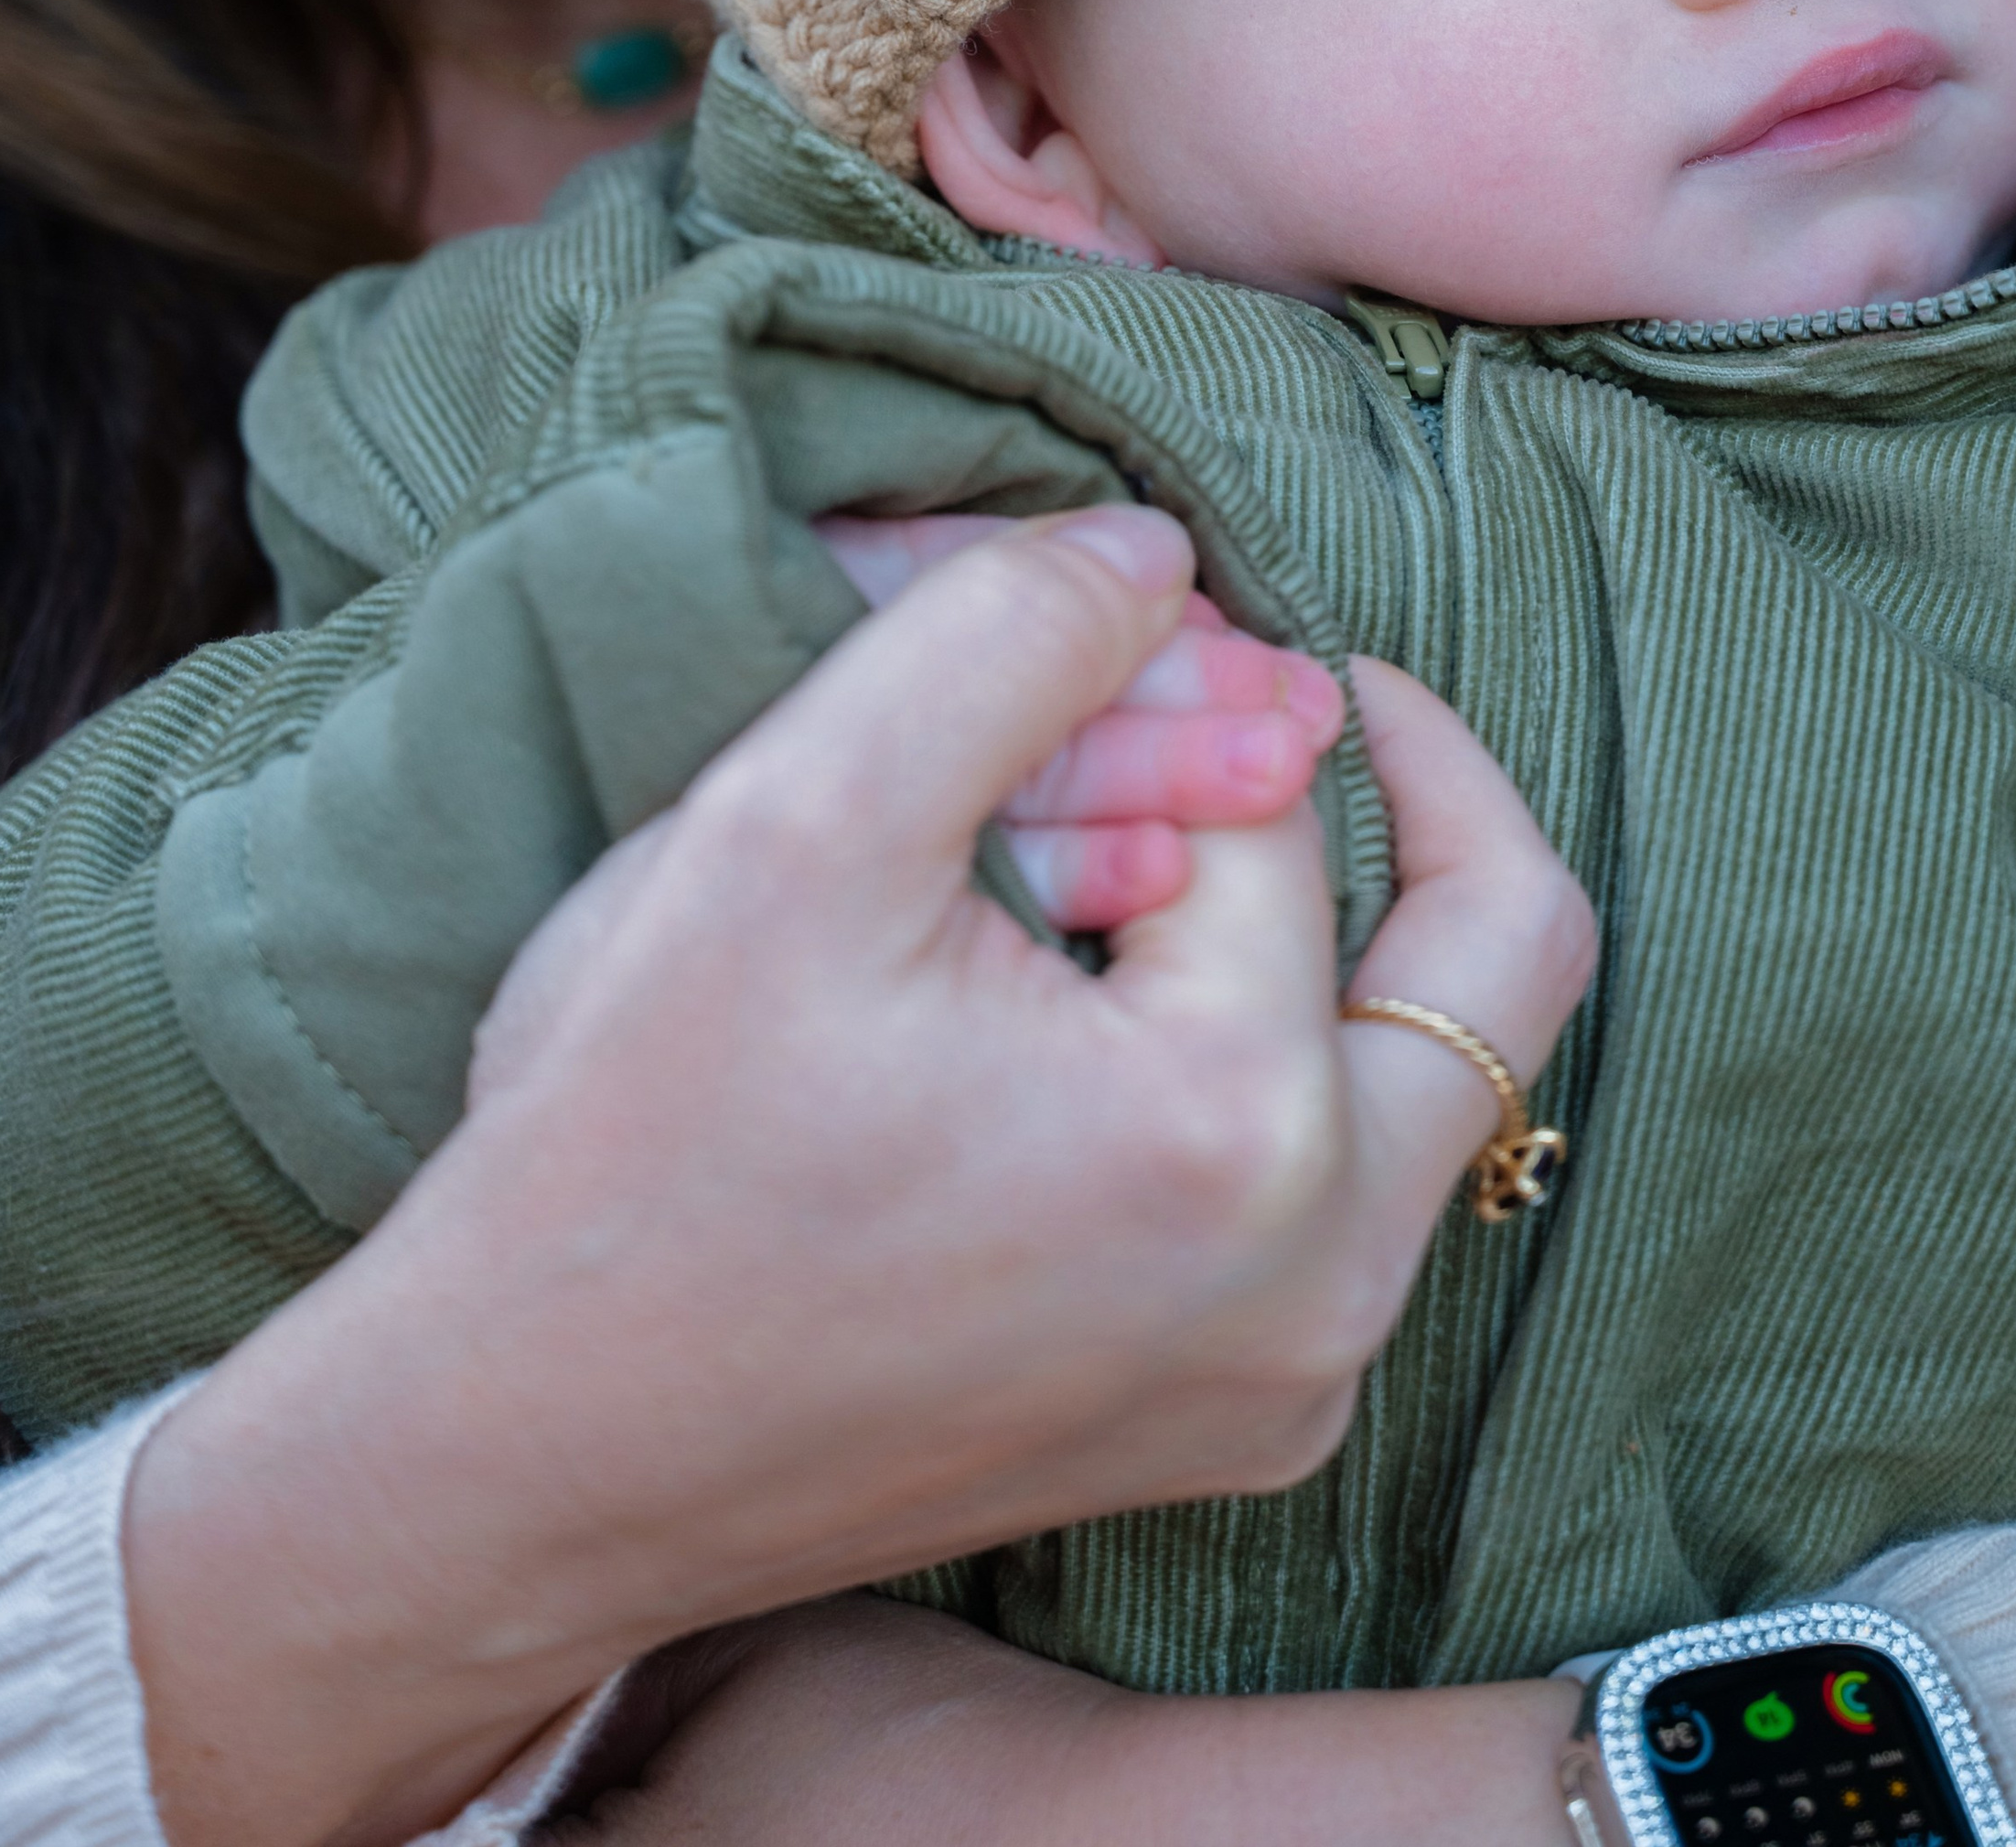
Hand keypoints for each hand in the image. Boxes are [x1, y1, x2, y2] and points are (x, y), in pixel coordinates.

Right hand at [126, 510, 1593, 1846]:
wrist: (516, 1459)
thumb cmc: (634, 1148)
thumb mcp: (793, 816)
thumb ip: (1005, 633)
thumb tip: (1160, 555)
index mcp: (1238, 1134)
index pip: (1283, 797)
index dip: (1170, 683)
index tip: (1057, 656)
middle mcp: (1321, 1292)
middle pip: (1499, 947)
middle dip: (1395, 781)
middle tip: (1264, 693)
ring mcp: (1288, 1386)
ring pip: (1426, 1072)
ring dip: (1321, 922)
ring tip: (1143, 848)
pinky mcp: (1229, 1429)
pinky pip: (1342, 1191)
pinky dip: (1267, 1051)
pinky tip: (1114, 990)